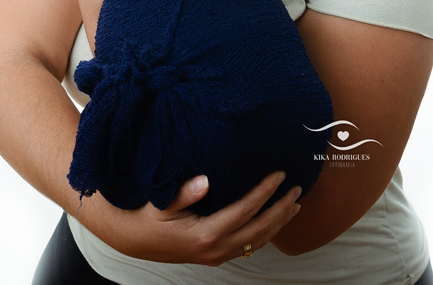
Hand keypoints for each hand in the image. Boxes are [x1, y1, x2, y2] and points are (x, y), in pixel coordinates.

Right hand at [101, 171, 302, 265]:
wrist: (135, 241)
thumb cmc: (148, 217)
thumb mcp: (162, 202)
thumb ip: (184, 193)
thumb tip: (205, 181)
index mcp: (205, 233)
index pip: (245, 210)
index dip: (265, 192)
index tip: (279, 175)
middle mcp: (215, 249)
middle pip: (259, 228)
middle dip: (281, 209)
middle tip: (298, 190)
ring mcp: (217, 256)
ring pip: (258, 241)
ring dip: (278, 223)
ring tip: (295, 206)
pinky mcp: (216, 256)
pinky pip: (249, 247)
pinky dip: (266, 233)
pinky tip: (273, 222)